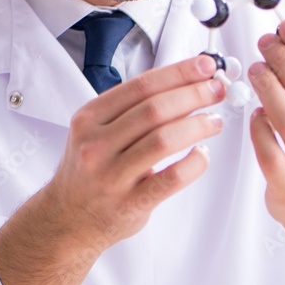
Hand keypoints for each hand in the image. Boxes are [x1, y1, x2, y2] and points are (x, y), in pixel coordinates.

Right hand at [46, 52, 225, 245]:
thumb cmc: (89, 171)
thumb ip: (131, 110)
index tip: (204, 66)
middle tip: (216, 90)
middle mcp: (97, 145)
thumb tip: (182, 84)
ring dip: (197, 126)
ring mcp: (112, 176)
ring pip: (164, 140)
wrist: (68, 217)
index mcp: (90, 119)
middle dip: (193, 94)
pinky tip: (202, 154)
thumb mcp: (95, 131)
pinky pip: (171, 179)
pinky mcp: (130, 203)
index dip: (178, 73)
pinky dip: (194, 163)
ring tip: (215, 122)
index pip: (140, 86)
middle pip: (155, 109)